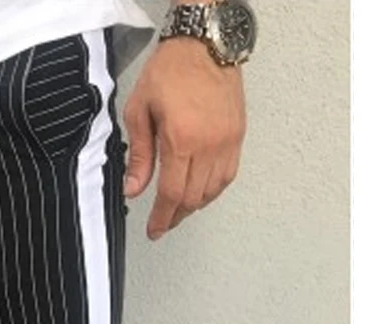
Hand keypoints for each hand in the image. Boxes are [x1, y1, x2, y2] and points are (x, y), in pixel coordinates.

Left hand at [122, 37, 245, 239]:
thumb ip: (139, 155)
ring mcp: (227, 141)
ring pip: (213, 191)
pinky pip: (228, 175)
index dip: (162, 218)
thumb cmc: (170, 71)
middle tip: (163, 224)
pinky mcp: (238, 135)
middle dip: (176, 216)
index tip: (154, 231)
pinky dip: (213, 190)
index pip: (172, 195)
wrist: (204, 44)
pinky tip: (200, 192)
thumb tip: (134, 189)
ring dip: (194, 206)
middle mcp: (209, 145)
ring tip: (178, 210)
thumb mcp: (140, 112)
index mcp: (182, 140)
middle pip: (194, 198)